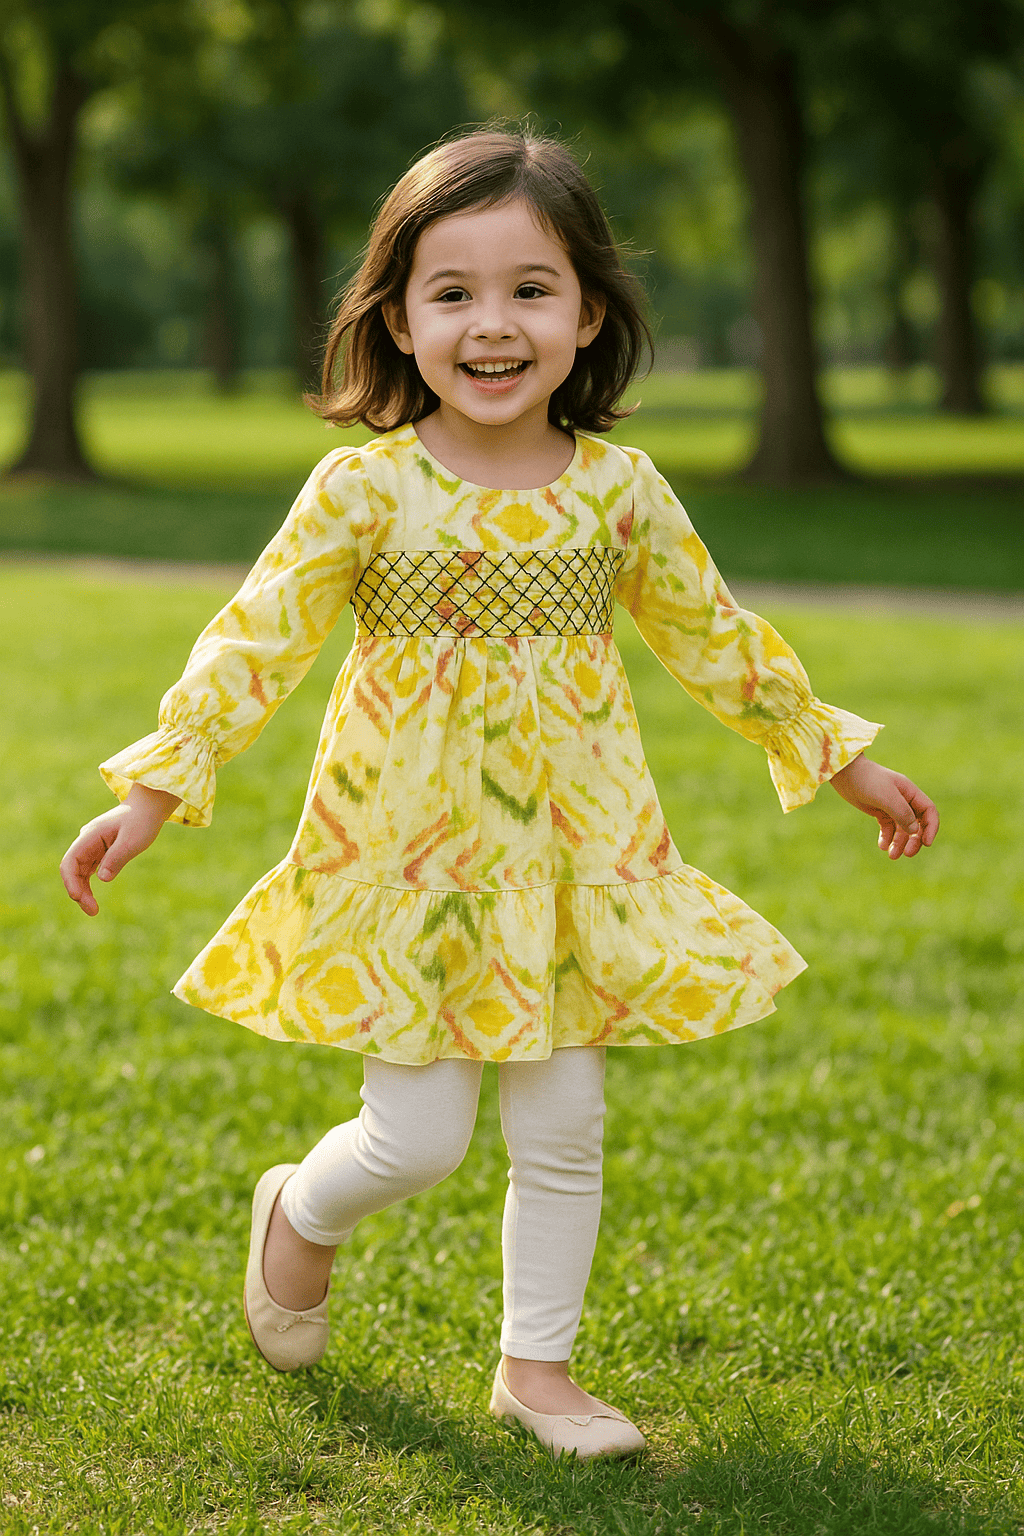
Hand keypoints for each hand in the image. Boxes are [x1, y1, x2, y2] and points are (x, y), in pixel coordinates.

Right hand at [60, 783, 181, 915]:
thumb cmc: (142, 821)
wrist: (148, 808)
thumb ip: (116, 858)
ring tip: (93, 910)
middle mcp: (87, 841)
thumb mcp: (132, 841)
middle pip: (73, 870)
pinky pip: (88, 870)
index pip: (70, 861)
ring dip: (83, 891)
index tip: (78, 898)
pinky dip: (89, 884)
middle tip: (92, 911)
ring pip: (79, 872)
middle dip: (78, 891)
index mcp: (90, 836)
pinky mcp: (99, 851)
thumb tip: (101, 879)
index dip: (71, 881)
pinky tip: (93, 898)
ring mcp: (92, 846)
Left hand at [829, 755, 938, 859]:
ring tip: (892, 855)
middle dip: (914, 840)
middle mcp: (904, 800)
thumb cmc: (868, 780)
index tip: (927, 843)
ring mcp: (891, 806)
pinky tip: (882, 846)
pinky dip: (886, 838)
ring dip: (899, 843)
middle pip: (916, 824)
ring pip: (901, 829)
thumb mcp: (887, 797)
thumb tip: (915, 831)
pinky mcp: (879, 811)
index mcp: (910, 793)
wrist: (845, 773)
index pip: (929, 812)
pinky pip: (887, 828)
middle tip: (908, 854)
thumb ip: (902, 813)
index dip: (931, 828)